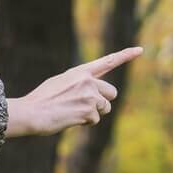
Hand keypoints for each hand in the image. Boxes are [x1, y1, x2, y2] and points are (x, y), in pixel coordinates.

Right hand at [4, 46, 142, 137]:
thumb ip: (80, 84)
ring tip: (73, 112)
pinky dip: (85, 122)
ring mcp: (89, 95)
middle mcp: (88, 81)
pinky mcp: (89, 111)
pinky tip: (70, 118)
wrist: (32, 112)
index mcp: (80, 72)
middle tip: (86, 106)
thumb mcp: (61, 83)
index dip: (125, 55)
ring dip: (94, 113)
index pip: (108, 61)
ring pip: (105, 108)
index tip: (140, 50)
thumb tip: (94, 95)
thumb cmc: (42, 100)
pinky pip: (95, 120)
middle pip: (112, 93)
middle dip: (104, 102)